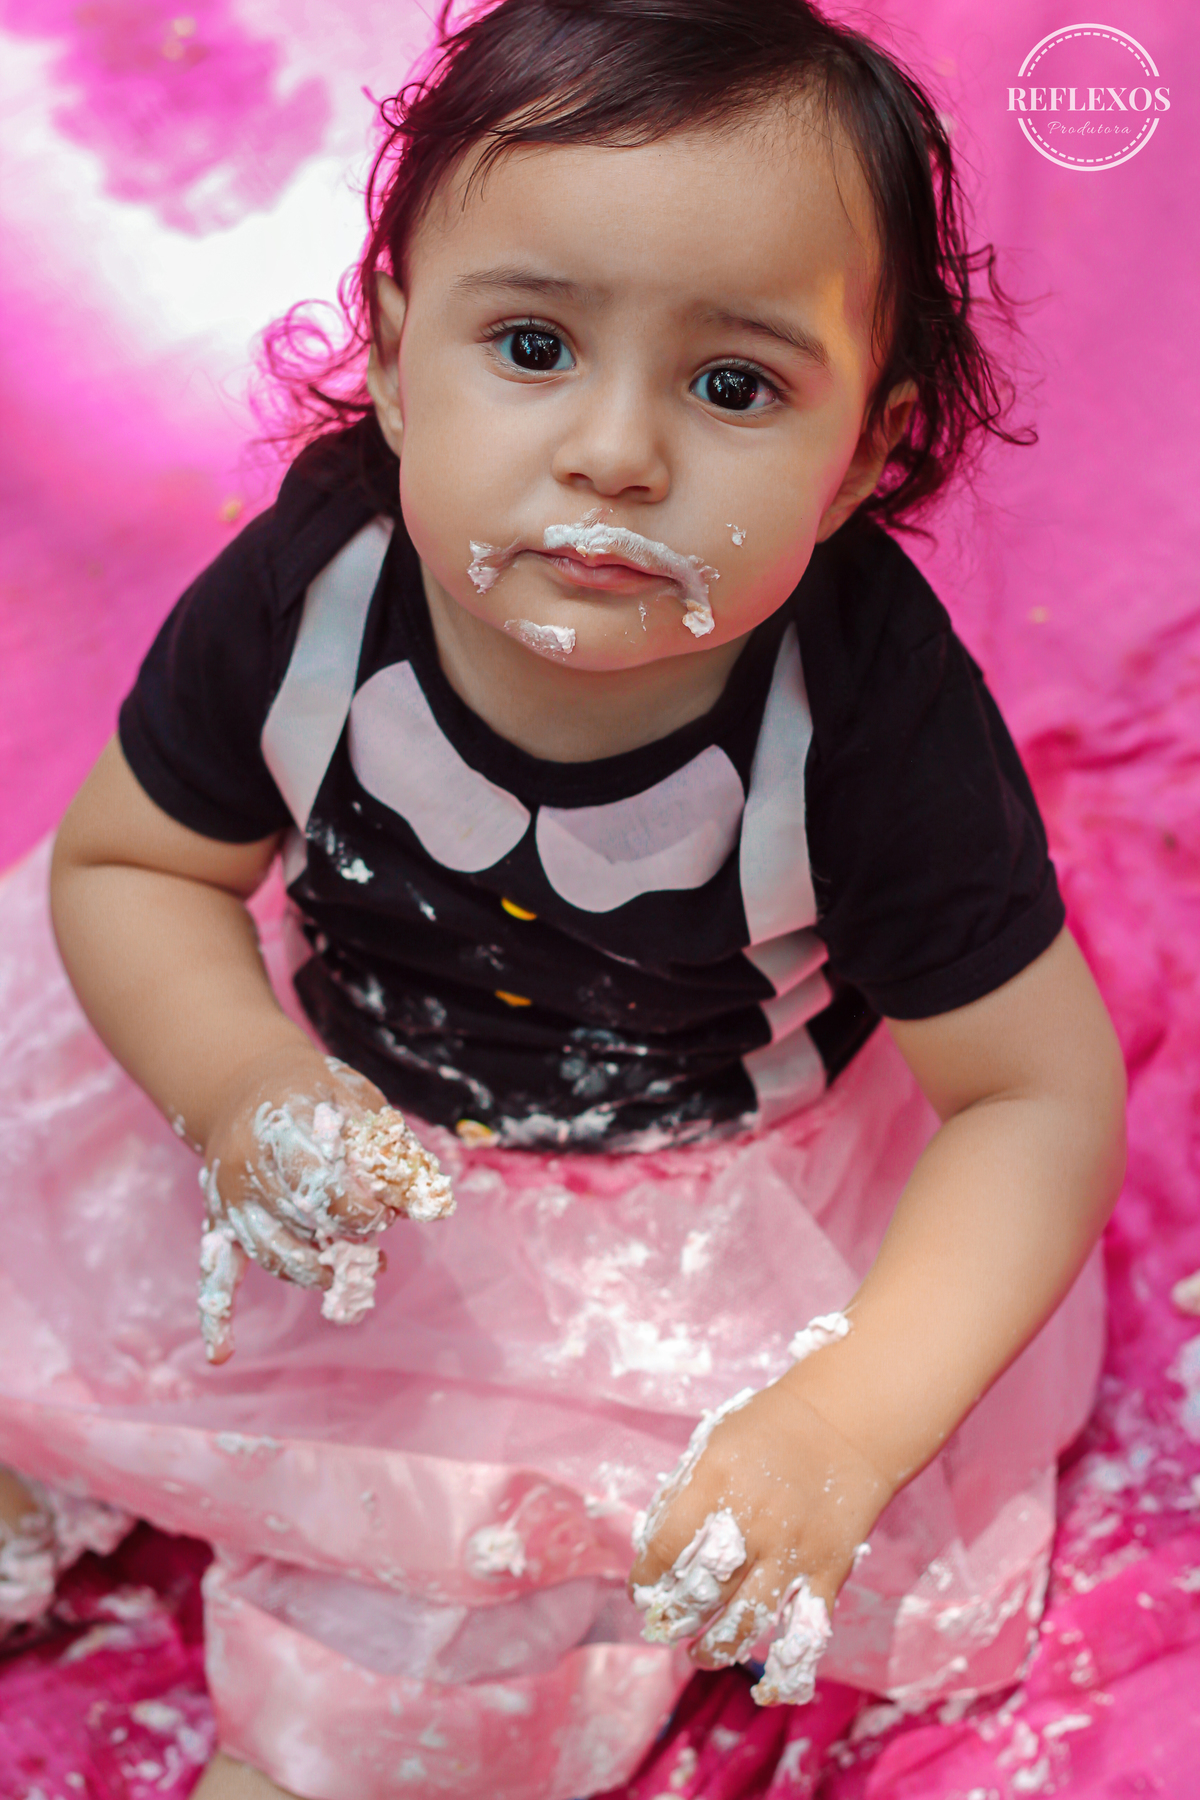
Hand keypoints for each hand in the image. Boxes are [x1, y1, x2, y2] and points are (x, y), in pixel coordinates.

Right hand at [197, 1045, 448, 1362]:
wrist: (244, 1085)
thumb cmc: (315, 1093)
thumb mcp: (357, 1100)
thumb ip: (391, 1149)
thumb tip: (428, 1205)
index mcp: (279, 1130)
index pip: (321, 1188)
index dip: (363, 1209)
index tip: (388, 1210)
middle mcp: (245, 1171)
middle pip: (302, 1225)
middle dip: (350, 1236)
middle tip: (379, 1228)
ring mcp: (229, 1203)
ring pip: (275, 1256)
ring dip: (320, 1272)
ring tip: (359, 1269)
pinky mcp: (220, 1226)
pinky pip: (214, 1274)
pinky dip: (217, 1315)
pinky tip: (222, 1354)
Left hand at [628, 1372, 892, 1690]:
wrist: (847, 1422)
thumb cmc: (770, 1429)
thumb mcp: (715, 1443)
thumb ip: (686, 1493)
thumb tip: (655, 1548)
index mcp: (716, 1483)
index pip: (666, 1549)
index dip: (646, 1578)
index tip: (643, 1590)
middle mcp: (752, 1523)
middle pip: (700, 1593)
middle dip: (674, 1618)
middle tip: (665, 1625)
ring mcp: (792, 1552)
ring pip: (744, 1623)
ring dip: (714, 1649)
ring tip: (699, 1653)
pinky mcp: (829, 1572)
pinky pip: (805, 1635)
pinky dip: (785, 1670)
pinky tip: (763, 1686)